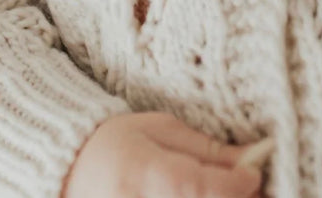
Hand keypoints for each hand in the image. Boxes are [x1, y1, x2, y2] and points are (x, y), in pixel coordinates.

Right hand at [61, 110, 268, 197]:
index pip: (197, 187)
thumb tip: (255, 156)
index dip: (235, 185)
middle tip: (247, 189)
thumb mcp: (160, 130)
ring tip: (225, 193)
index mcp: (140, 173)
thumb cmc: (116, 142)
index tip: (253, 176)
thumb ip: (207, 149)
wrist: (66, 170)